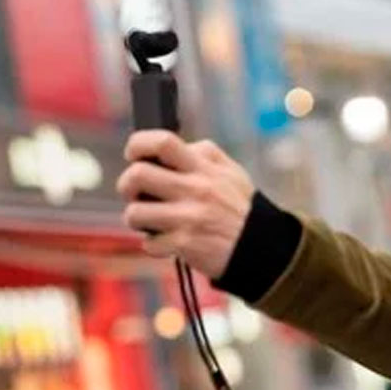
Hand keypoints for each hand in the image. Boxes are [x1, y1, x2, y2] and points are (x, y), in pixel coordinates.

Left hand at [116, 130, 255, 278]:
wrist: (262, 247)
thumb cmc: (241, 208)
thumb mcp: (231, 172)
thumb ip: (203, 155)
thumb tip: (169, 149)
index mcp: (203, 168)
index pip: (163, 142)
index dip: (138, 145)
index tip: (134, 155)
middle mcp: (194, 189)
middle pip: (137, 175)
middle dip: (127, 185)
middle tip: (136, 194)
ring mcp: (188, 218)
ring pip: (135, 213)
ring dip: (136, 218)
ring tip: (150, 221)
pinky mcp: (185, 244)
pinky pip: (149, 243)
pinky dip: (154, 245)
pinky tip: (168, 242)